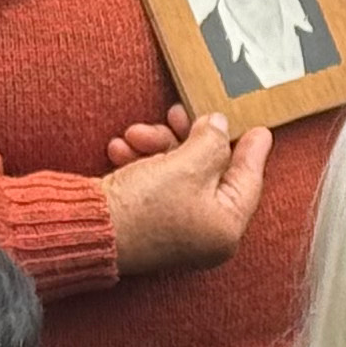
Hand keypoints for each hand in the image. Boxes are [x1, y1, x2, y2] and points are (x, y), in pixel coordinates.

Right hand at [102, 109, 269, 276]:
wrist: (85, 227)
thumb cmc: (142, 206)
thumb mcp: (188, 165)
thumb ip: (212, 141)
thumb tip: (219, 126)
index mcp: (225, 227)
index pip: (247, 180)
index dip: (252, 150)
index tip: (260, 128)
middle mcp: (204, 233)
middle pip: (210, 172)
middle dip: (189, 138)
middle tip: (180, 113)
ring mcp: (175, 229)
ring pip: (178, 173)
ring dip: (157, 145)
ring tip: (135, 133)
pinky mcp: (147, 222)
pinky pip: (154, 183)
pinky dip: (141, 161)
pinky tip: (120, 148)